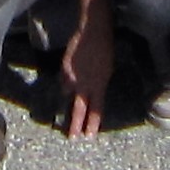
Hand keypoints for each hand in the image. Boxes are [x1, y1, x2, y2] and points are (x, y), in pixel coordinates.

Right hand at [60, 10, 116, 138]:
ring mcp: (73, 77)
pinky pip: (63, 81)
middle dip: (76, 124)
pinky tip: (69, 76)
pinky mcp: (64, 69)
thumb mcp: (106, 70)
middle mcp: (86, 84)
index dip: (93, 123)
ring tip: (69, 96)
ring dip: (68, 97)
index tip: (89, 136)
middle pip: (80, 109)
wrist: (93, 31)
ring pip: (68, 94)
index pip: (97, 109)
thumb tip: (92, 94)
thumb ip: (99, 84)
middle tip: (73, 138)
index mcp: (100, 84)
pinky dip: (65, 82)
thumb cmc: (105, 49)